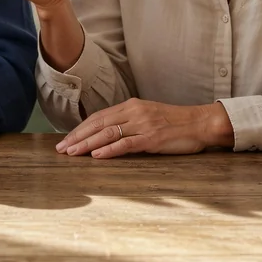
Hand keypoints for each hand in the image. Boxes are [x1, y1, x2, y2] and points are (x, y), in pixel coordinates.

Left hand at [55, 98, 234, 158]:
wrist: (200, 123)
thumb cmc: (174, 123)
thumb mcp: (148, 117)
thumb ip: (129, 122)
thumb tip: (107, 134)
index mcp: (131, 106)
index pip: (99, 117)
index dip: (80, 128)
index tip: (66, 139)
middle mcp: (134, 112)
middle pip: (99, 124)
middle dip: (78, 137)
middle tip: (61, 149)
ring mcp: (143, 125)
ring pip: (108, 133)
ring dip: (87, 144)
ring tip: (72, 153)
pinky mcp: (152, 139)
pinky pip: (126, 144)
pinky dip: (109, 150)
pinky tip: (96, 155)